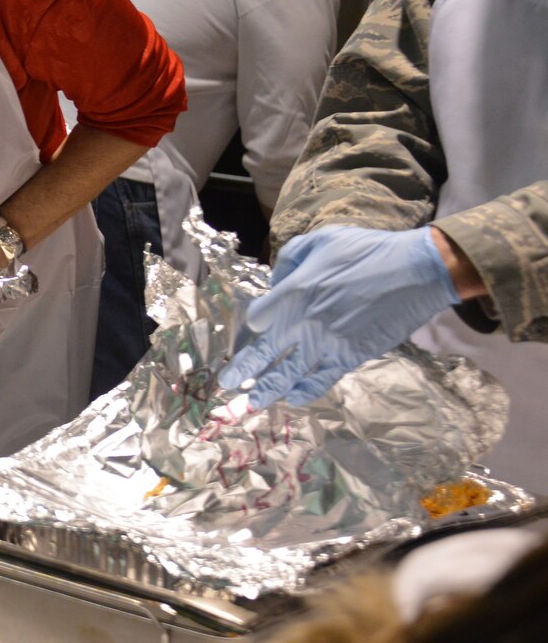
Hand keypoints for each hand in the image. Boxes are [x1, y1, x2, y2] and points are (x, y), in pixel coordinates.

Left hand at [219, 226, 461, 408]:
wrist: (416, 271)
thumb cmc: (368, 250)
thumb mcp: (321, 239)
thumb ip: (291, 259)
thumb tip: (277, 281)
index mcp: (292, 292)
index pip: (258, 317)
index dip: (254, 323)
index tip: (255, 328)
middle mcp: (303, 322)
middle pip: (264, 353)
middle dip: (243, 370)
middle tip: (226, 384)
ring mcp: (326, 343)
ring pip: (288, 373)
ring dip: (267, 390)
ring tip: (251, 403)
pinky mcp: (350, 356)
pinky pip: (321, 380)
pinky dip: (305, 391)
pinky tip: (293, 398)